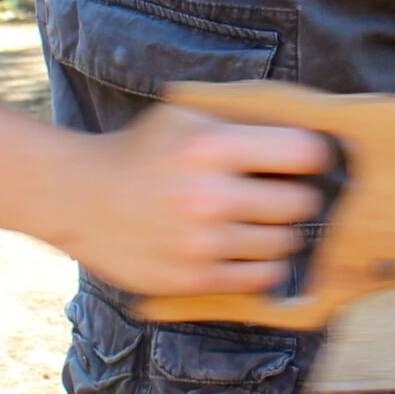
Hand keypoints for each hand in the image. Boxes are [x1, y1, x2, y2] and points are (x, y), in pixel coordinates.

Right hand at [48, 105, 331, 297]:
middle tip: (283, 193)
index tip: (307, 160)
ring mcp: (201, 242)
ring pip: (285, 243)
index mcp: (212, 146)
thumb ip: (243, 121)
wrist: (80, 197)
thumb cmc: (144, 151)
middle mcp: (209, 196)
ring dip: (281, 232)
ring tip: (262, 221)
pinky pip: (260, 278)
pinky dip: (263, 265)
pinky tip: (248, 247)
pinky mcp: (192, 278)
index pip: (304, 152)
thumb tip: (312, 131)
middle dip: (298, 196)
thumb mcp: (187, 115)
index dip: (314, 155)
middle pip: (301, 203)